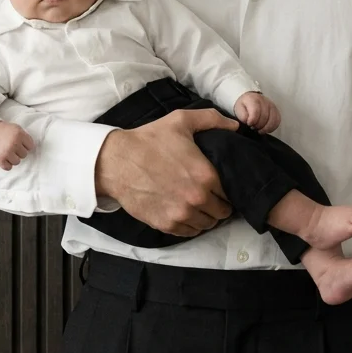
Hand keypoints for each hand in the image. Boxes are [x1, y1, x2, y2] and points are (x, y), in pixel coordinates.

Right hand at [0, 120, 34, 170]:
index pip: (31, 147)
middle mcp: (13, 143)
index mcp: (19, 134)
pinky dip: (6, 164)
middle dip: (19, 152)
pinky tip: (4, 158)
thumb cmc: (5, 131)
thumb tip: (32, 149)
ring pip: (17, 162)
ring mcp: (6, 152)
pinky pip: (8, 168)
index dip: (25, 145)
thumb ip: (26, 137)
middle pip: (24, 155)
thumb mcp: (17, 129)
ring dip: (13, 158)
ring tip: (7, 152)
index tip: (20, 143)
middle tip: (12, 147)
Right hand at [95, 108, 238, 235]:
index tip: (221, 185)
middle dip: (219, 204)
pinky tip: (185, 212)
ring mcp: (181, 214)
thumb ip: (212, 119)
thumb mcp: (181, 120)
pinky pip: (189, 233)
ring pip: (207, 225)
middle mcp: (197, 199)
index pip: (231, 193)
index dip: (228, 189)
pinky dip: (191, 225)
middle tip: (211, 195)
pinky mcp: (166, 224)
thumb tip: (235, 125)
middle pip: (222, 212)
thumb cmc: (149, 140)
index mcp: (206, 175)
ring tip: (199, 205)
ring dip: (206, 216)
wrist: (116, 162)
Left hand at [234, 91, 279, 132]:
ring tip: (259, 129)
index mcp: (254, 99)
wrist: (249, 99)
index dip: (252, 121)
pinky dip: (272, 127)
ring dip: (266, 128)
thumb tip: (249, 122)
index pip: (256, 112)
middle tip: (253, 127)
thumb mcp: (239, 109)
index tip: (249, 124)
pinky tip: (266, 129)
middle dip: (258, 125)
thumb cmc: (244, 106)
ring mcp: (272, 105)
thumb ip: (243, 116)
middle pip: (265, 117)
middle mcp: (264, 101)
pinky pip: (278, 121)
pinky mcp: (276, 110)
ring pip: (273, 119)